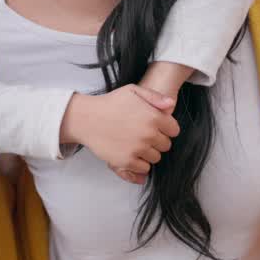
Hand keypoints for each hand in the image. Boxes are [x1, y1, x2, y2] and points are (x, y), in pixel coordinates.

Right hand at [62, 85, 179, 183]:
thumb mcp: (132, 91)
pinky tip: (130, 153)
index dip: (165, 129)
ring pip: (156, 158)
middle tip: (142, 135)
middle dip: (157, 141)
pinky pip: (144, 169)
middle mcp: (148, 134)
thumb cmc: (109, 103)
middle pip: (166, 145)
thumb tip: (171, 105)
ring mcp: (138, 149)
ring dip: (148, 153)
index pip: (174, 130)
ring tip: (135, 144)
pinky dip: (139, 163)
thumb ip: (154, 96)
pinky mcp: (127, 161)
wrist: (86, 118)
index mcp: (153, 116)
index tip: (155, 127)